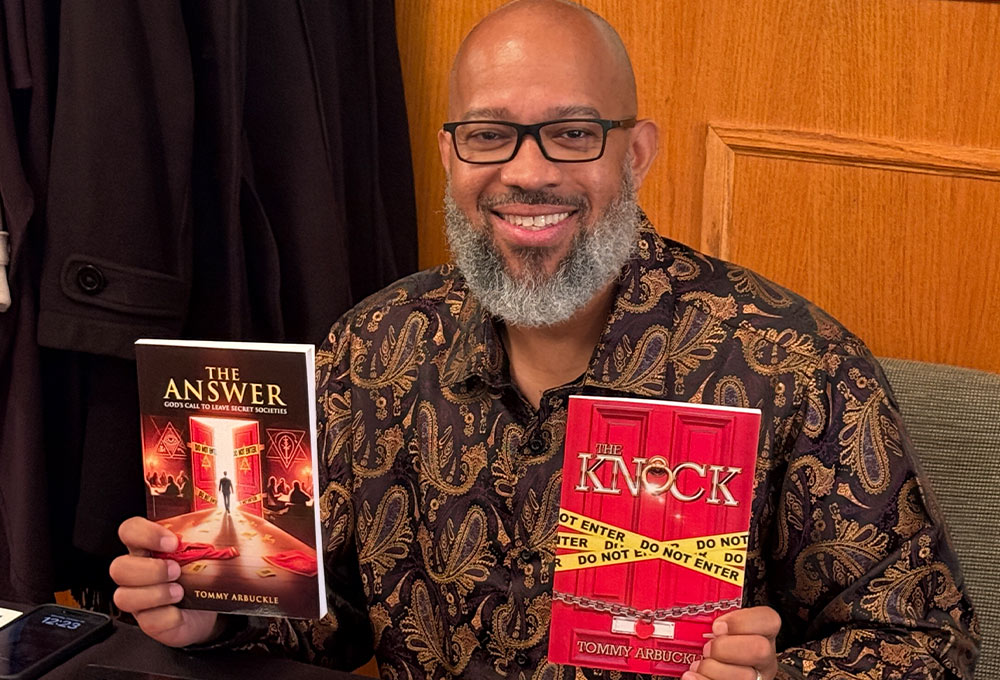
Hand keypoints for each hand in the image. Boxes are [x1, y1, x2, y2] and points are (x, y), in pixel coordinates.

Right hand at [110, 517, 222, 646]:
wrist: (207, 609)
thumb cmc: (199, 575)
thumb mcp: (200, 551)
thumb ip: (201, 535)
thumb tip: (223, 519)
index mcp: (147, 548)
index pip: (129, 530)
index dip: (144, 533)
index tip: (171, 541)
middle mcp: (137, 573)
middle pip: (118, 567)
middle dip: (150, 569)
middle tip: (176, 570)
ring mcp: (139, 599)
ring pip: (123, 596)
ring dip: (155, 593)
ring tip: (179, 591)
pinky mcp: (149, 622)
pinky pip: (147, 620)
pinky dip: (166, 614)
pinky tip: (179, 608)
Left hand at [682, 606, 780, 679]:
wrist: (714, 673)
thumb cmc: (713, 648)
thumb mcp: (718, 630)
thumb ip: (713, 621)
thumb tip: (691, 617)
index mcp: (762, 634)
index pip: (768, 619)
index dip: (741, 621)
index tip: (716, 626)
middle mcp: (764, 658)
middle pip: (760, 649)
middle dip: (726, 648)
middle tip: (706, 649)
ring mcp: (758, 678)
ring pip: (746, 676)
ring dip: (713, 669)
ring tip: (697, 665)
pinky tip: (692, 676)